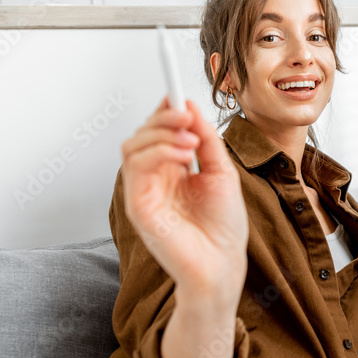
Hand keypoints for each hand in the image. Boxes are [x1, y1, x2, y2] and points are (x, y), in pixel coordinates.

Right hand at [120, 96, 248, 291]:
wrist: (223, 264)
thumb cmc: (223, 228)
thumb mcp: (221, 171)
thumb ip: (205, 139)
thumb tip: (189, 106)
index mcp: (173, 170)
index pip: (159, 131)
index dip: (165, 110)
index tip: (177, 93)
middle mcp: (155, 178)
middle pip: (143, 133)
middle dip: (163, 117)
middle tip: (186, 115)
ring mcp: (144, 191)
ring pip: (133, 145)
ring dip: (160, 133)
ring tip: (190, 140)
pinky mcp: (138, 205)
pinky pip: (135, 166)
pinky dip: (157, 151)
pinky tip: (182, 155)